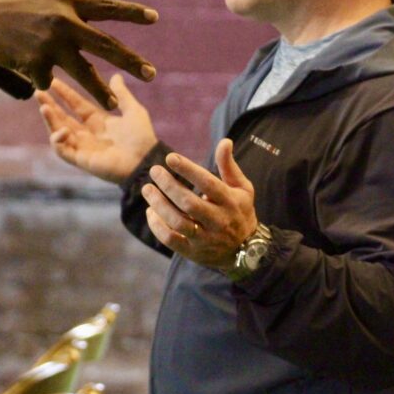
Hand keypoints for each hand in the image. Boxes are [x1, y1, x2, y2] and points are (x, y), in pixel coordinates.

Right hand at [0, 0, 158, 107]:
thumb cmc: (8, 2)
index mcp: (69, 3)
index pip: (108, 7)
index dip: (132, 13)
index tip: (155, 18)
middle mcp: (65, 23)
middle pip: (106, 46)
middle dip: (131, 61)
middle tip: (152, 74)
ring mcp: (51, 45)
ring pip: (83, 73)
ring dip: (100, 91)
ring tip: (113, 105)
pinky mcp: (36, 63)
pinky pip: (48, 79)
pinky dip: (42, 80)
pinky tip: (28, 70)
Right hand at [36, 75, 157, 182]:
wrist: (145, 160)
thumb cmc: (142, 137)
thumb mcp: (133, 110)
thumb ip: (122, 94)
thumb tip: (115, 75)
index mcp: (99, 121)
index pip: (76, 104)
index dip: (64, 93)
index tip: (53, 81)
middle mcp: (88, 133)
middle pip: (62, 117)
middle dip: (49, 104)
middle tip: (38, 91)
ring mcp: (82, 146)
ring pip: (58, 132)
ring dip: (49, 120)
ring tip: (44, 107)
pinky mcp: (80, 159)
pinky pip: (62, 150)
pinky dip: (58, 140)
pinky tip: (63, 130)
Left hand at [141, 138, 257, 268]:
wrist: (246, 250)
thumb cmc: (239, 211)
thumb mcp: (241, 188)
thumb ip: (229, 166)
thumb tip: (225, 141)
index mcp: (230, 202)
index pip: (208, 183)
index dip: (188, 170)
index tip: (170, 158)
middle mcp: (218, 221)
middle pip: (189, 203)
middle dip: (168, 186)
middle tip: (154, 171)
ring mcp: (206, 239)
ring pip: (178, 222)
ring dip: (159, 205)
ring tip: (147, 189)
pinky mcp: (194, 252)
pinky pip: (171, 240)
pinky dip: (157, 226)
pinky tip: (150, 212)